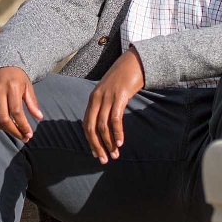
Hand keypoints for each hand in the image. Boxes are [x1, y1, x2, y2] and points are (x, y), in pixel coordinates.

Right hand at [0, 66, 42, 141]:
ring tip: (16, 132)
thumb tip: (39, 117)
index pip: (16, 111)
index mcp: (12, 87)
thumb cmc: (17, 76)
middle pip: (4, 118)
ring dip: (6, 130)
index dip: (23, 125)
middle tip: (24, 137)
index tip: (29, 133)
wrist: (1, 65)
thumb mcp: (28, 86)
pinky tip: (5, 127)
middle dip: (14, 131)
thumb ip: (32, 102)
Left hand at [82, 48, 144, 163]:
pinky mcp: (120, 96)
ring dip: (108, 142)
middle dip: (97, 145)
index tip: (96, 154)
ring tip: (114, 155)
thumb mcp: (111, 92)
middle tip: (104, 160)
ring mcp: (108, 97)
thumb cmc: (124, 78)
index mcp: (93, 99)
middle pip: (91, 127)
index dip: (90, 141)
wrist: (135, 62)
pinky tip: (120, 142)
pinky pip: (115, 118)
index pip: (86, 124)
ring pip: (103, 125)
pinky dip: (117, 133)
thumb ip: (106, 105)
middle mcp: (97, 98)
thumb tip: (105, 124)